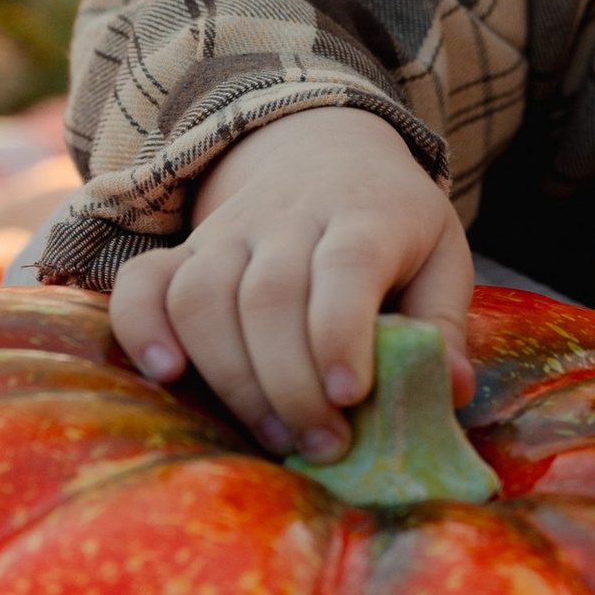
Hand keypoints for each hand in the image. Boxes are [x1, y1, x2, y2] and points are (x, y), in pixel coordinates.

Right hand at [109, 111, 473, 464]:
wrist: (323, 148)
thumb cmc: (391, 222)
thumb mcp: (440, 256)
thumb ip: (444, 324)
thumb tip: (451, 391)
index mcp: (365, 214)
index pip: (345, 267)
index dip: (341, 333)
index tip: (352, 397)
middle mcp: (289, 217)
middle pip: (270, 297)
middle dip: (291, 385)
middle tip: (322, 446)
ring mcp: (229, 231)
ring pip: (205, 296)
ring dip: (232, 377)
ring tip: (272, 437)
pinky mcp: (184, 248)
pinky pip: (143, 281)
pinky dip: (143, 327)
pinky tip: (167, 374)